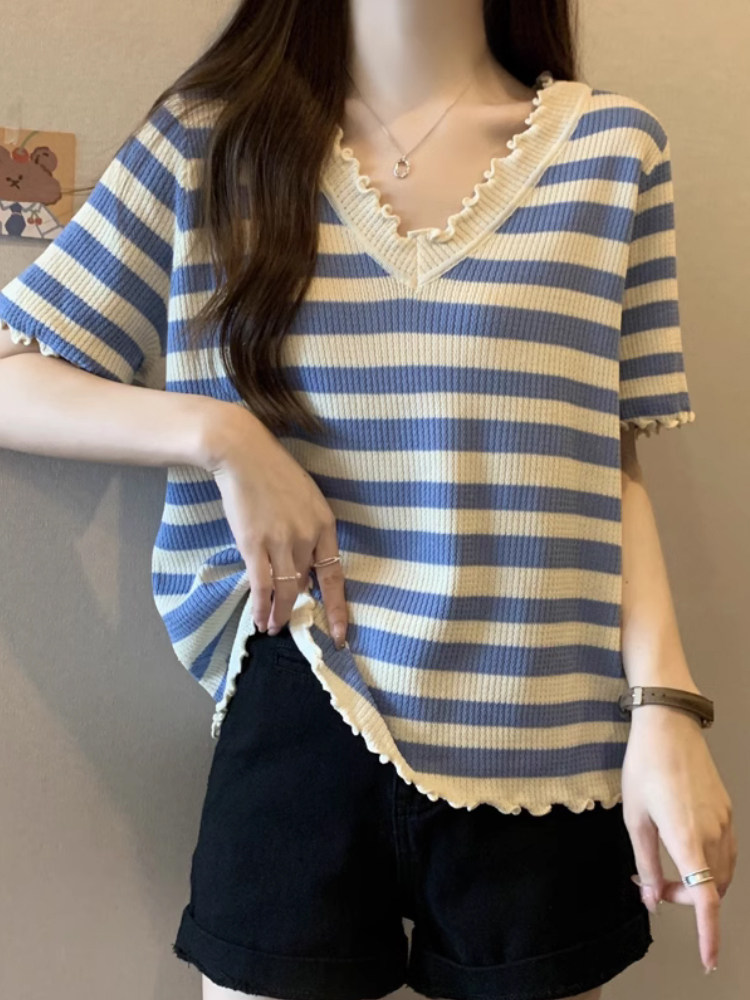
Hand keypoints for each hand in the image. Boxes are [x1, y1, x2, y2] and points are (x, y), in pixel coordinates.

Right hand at [202, 404, 348, 644]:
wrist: (243, 453)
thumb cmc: (273, 472)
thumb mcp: (306, 499)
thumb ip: (309, 532)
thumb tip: (303, 570)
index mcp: (324, 524)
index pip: (335, 574)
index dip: (338, 607)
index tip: (341, 633)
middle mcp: (307, 536)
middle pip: (306, 584)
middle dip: (297, 606)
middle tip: (291, 625)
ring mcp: (281, 542)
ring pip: (285, 591)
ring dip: (279, 614)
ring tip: (273, 628)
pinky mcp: (254, 544)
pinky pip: (262, 585)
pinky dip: (262, 607)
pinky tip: (260, 619)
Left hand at [621, 705, 737, 973]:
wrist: (668, 725)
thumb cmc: (644, 766)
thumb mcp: (635, 817)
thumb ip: (645, 863)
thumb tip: (650, 899)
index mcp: (688, 838)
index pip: (707, 899)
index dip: (708, 933)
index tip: (709, 959)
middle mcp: (714, 833)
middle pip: (712, 888)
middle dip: (685, 900)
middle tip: (651, 886)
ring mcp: (724, 821)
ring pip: (722, 872)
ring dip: (699, 882)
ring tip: (663, 870)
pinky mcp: (727, 809)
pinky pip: (726, 851)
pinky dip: (709, 864)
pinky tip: (685, 852)